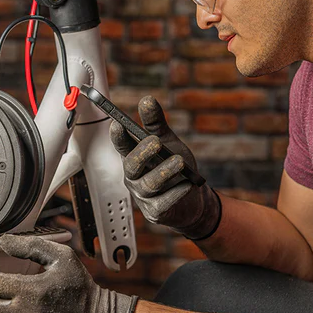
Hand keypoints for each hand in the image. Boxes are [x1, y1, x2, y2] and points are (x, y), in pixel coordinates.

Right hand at [109, 96, 220, 239]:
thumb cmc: (177, 167)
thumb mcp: (168, 141)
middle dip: (142, 153)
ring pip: (149, 184)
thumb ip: (156, 123)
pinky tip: (188, 184)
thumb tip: (147, 100)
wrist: (195, 199)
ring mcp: (144, 196)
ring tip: (180, 162)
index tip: (118, 124)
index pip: (122, 147)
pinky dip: (177, 192)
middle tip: (156, 141)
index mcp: (134, 158)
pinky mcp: (156, 212)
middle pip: (131, 166)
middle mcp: (135, 177)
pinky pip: (164, 202)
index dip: (118, 137)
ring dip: (164, 172)